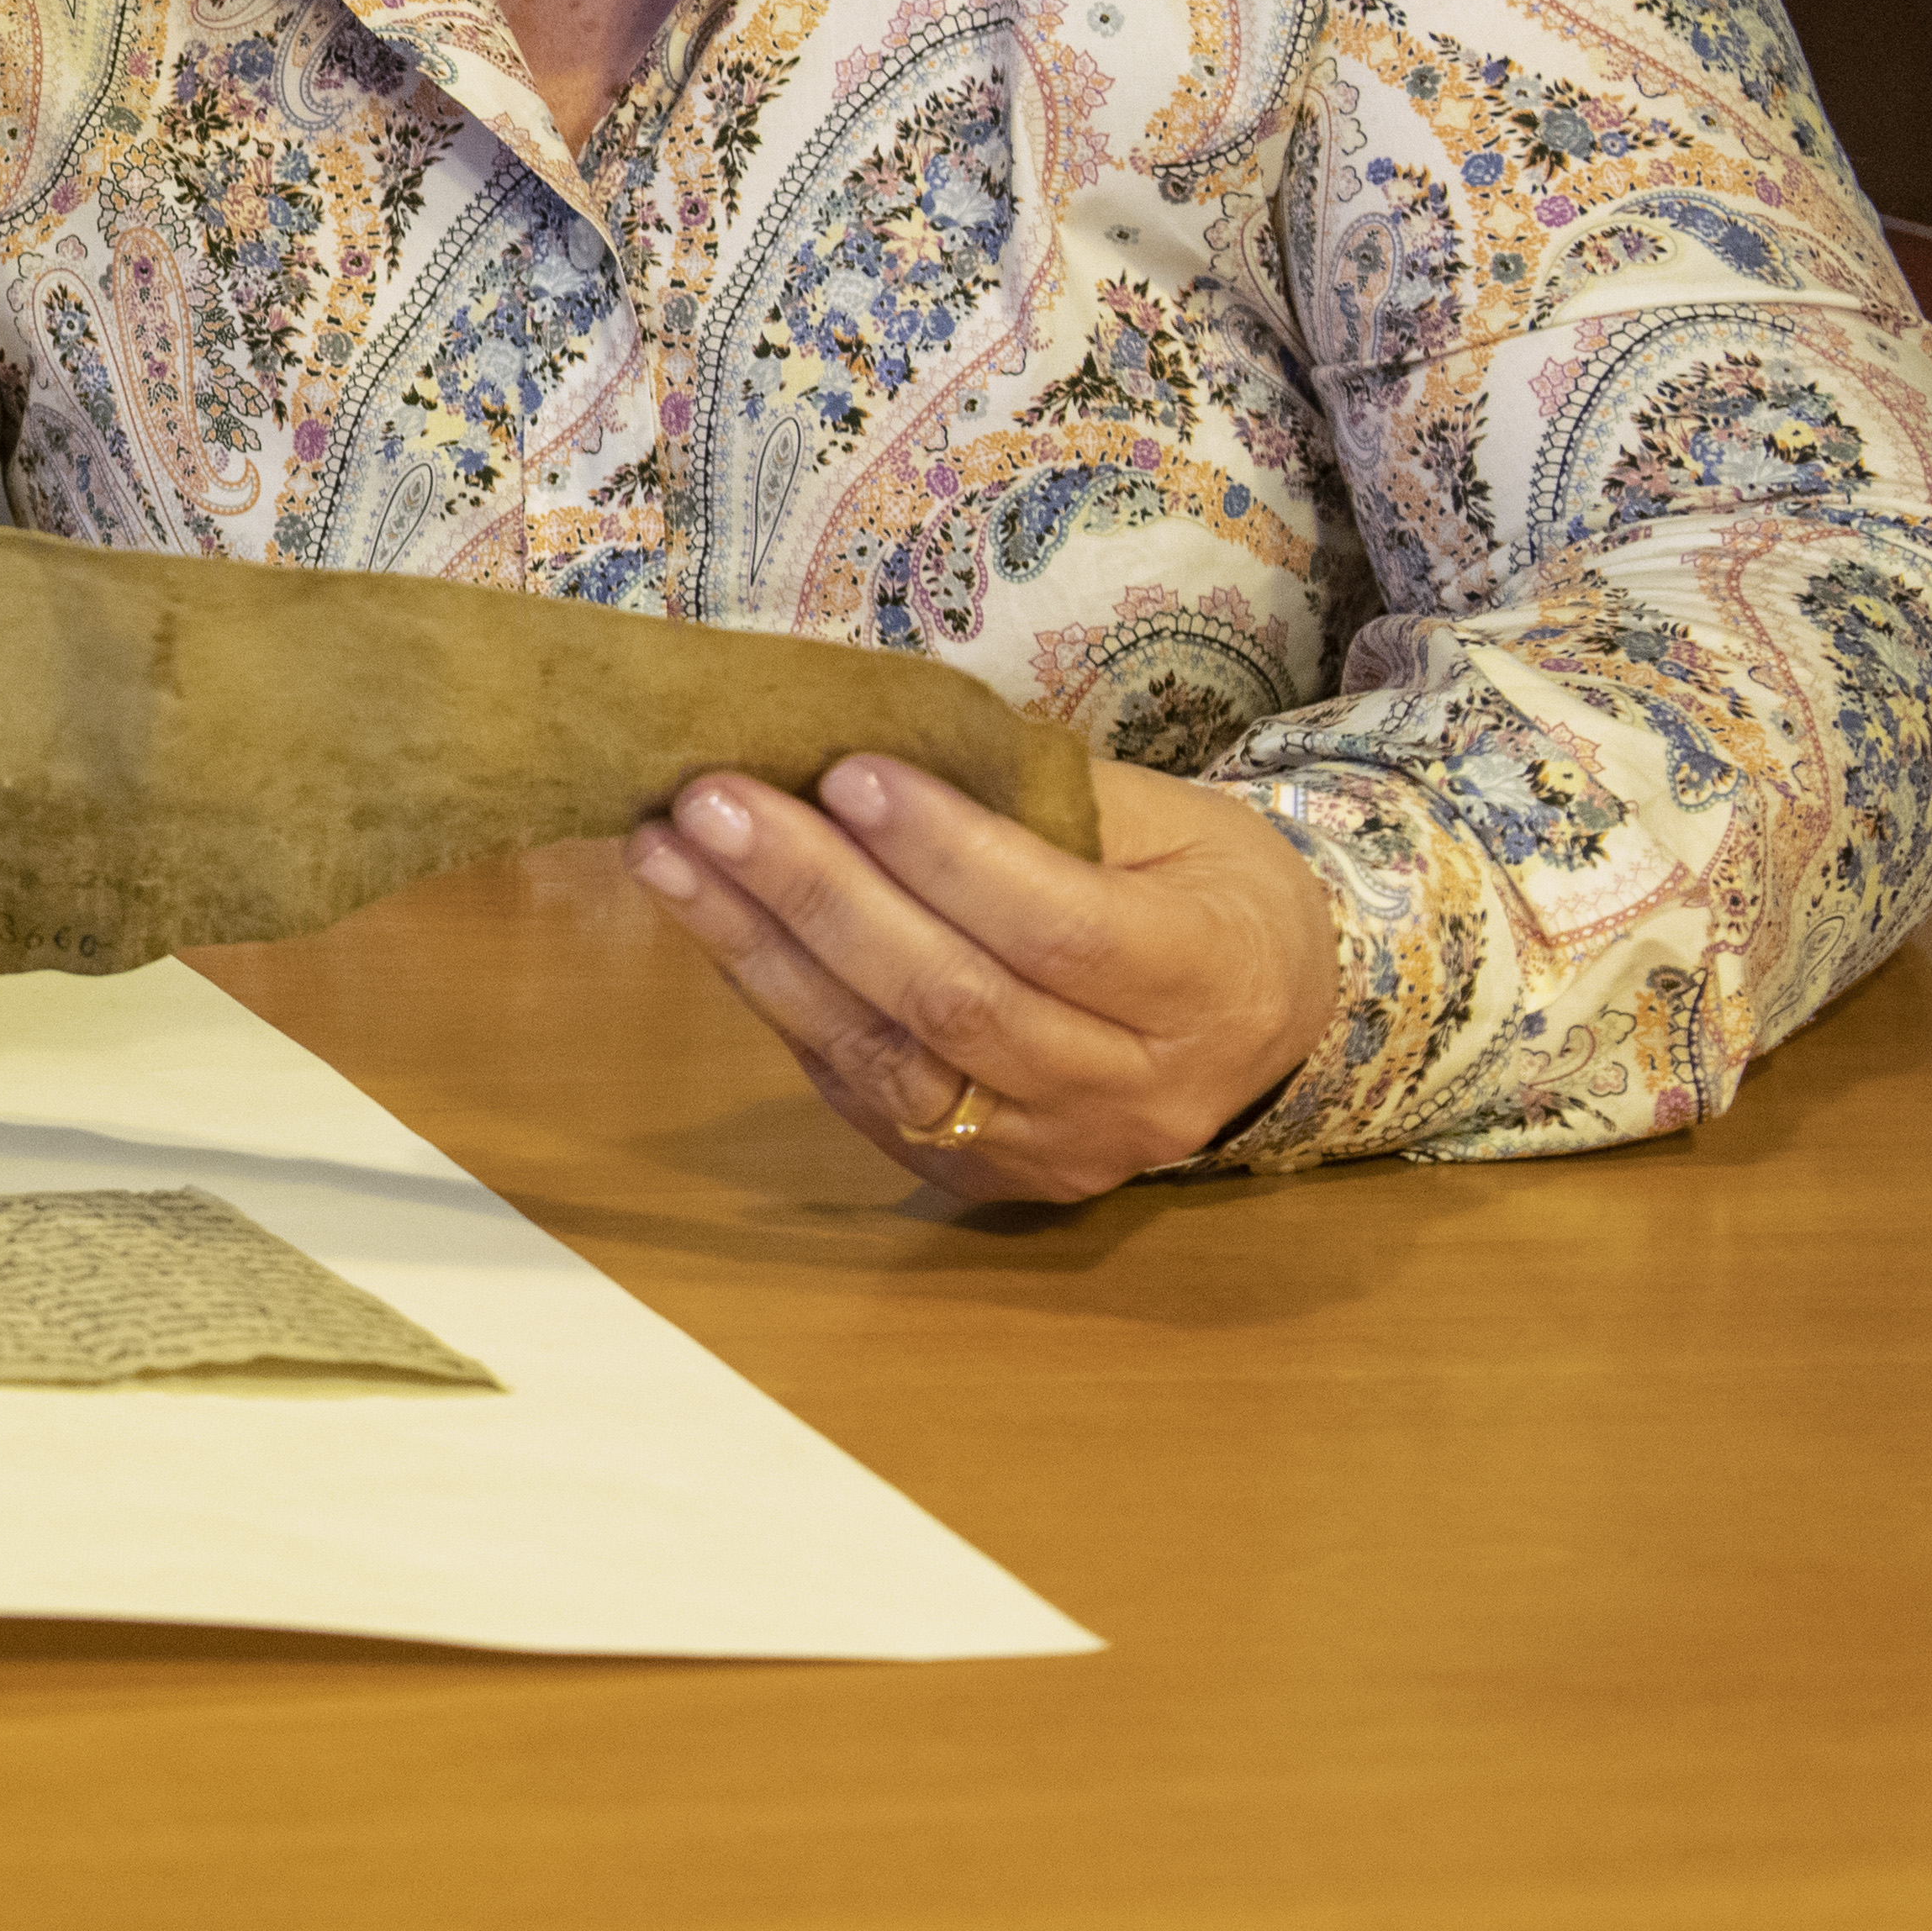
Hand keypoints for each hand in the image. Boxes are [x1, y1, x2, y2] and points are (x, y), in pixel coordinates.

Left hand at [624, 754, 1341, 1204]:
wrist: (1264, 1021)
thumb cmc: (1205, 889)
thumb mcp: (1175, 821)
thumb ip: (1043, 800)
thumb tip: (872, 752)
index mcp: (1207, 983)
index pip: (1061, 928)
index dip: (946, 855)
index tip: (847, 771)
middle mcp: (1133, 1092)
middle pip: (957, 1002)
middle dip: (817, 895)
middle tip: (711, 802)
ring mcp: (1052, 1150)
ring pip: (890, 1060)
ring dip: (759, 949)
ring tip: (667, 854)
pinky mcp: (980, 1178)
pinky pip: (861, 1092)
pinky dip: (777, 999)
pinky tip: (711, 919)